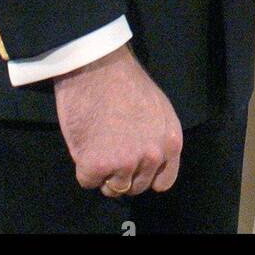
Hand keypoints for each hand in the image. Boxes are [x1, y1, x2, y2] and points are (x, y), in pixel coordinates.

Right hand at [54, 44, 182, 197]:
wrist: (97, 65)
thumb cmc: (124, 80)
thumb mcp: (157, 108)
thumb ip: (157, 137)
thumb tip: (147, 159)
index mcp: (170, 142)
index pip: (162, 182)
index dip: (145, 175)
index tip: (133, 166)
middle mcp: (153, 156)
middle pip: (135, 187)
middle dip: (121, 174)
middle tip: (108, 149)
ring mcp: (125, 163)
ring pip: (112, 188)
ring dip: (103, 173)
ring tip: (96, 145)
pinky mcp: (97, 165)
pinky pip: (88, 181)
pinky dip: (83, 168)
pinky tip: (85, 143)